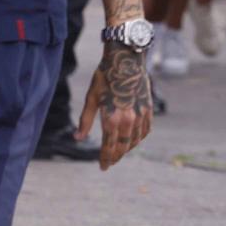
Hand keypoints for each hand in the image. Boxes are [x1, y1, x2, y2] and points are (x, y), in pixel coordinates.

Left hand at [77, 43, 153, 169]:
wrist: (126, 59)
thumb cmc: (104, 77)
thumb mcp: (91, 98)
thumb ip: (85, 121)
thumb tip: (78, 138)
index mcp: (111, 118)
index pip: (109, 147)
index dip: (105, 159)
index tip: (102, 167)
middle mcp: (128, 119)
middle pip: (123, 146)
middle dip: (115, 157)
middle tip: (110, 163)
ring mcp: (140, 114)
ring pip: (135, 140)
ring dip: (127, 148)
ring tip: (120, 152)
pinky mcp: (148, 108)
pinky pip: (146, 129)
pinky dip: (140, 138)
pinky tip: (134, 139)